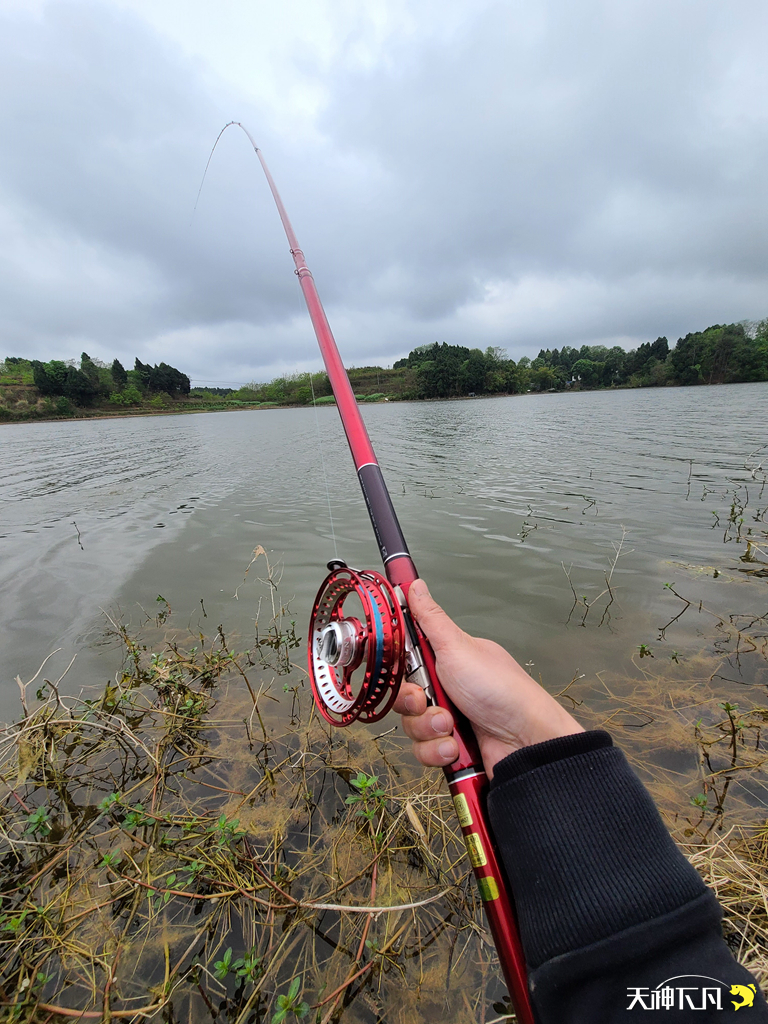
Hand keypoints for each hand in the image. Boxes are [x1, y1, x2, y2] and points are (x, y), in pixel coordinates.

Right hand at [392, 579, 582, 777]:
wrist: (525, 741)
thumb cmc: (501, 690)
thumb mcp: (458, 647)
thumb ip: (430, 619)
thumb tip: (415, 586)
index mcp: (449, 660)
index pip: (407, 662)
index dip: (401, 670)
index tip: (405, 672)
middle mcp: (448, 688)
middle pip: (404, 697)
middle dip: (414, 704)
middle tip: (430, 700)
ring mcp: (449, 718)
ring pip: (412, 726)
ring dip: (429, 729)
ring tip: (452, 727)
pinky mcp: (451, 746)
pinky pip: (424, 751)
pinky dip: (437, 750)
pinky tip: (456, 746)